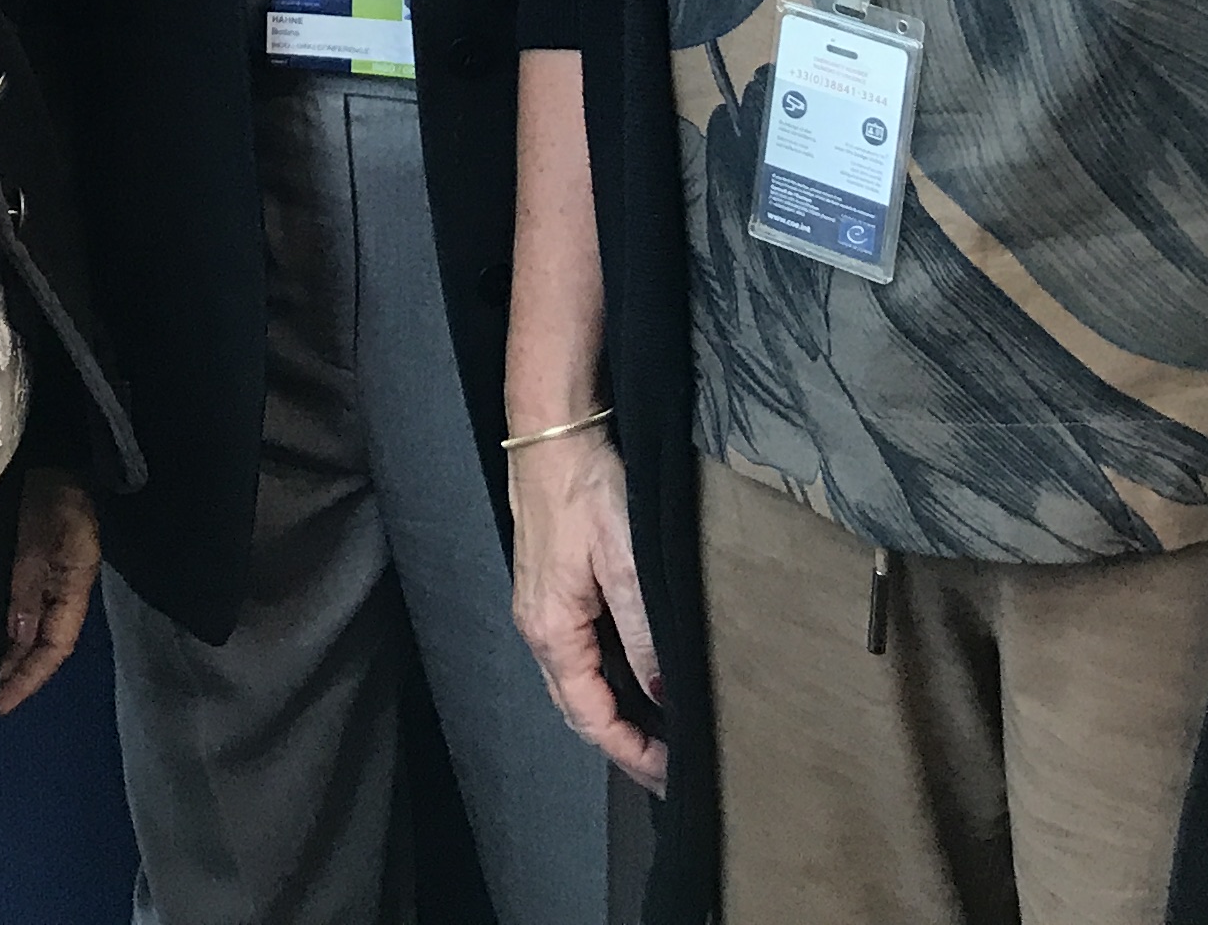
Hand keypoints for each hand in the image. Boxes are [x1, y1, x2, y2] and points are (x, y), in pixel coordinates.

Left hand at [0, 470, 100, 711]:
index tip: (0, 704)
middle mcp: (60, 592)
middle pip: (39, 646)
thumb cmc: (53, 494)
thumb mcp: (44, 536)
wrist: (50, 454)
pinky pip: (17, 612)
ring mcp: (44, 581)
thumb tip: (17, 635)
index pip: (54, 647)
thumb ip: (29, 583)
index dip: (29, 678)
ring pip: (26, 633)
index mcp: (73, 588)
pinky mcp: (27, 568)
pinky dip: (2, 633)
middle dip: (15, 676)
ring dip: (7, 658)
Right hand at [510, 428, 664, 790]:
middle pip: (578, 708)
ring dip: (614, 711)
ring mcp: (539, 608)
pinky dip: (606, 679)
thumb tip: (661, 695)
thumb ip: (645, 635)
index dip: (630, 752)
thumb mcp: (627, 564)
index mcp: (552, 631)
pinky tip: (635, 677)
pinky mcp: (548, 588)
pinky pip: (576, 653)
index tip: (669, 774)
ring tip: (660, 729)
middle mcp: (538, 627)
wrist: (553, 434)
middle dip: (621, 741)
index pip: (590, 717)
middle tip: (669, 763)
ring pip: (576, 682)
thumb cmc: (585, 489)